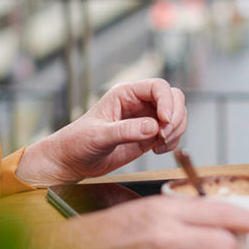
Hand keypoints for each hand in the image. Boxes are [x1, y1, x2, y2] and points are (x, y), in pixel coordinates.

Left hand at [16, 78, 186, 185]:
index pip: (158, 87)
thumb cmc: (77, 142)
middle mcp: (138, 103)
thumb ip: (126, 130)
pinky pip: (171, 133)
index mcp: (125, 93)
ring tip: (160, 144)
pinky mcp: (148, 136)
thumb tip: (153, 127)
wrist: (71, 161)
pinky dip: (172, 142)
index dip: (167, 101)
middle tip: (165, 135)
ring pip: (176, 115)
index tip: (166, 121)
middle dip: (176, 116)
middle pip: (173, 97)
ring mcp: (145, 119)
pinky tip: (158, 150)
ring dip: (176, 130)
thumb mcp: (99, 136)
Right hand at [37, 195, 248, 248]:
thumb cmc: (108, 232)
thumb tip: (214, 218)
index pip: (218, 212)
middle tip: (222, 246)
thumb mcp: (144, 210)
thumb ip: (178, 213)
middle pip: (223, 243)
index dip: (246, 219)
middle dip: (227, 247)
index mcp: (163, 209)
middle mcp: (165, 236)